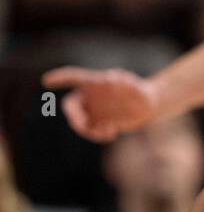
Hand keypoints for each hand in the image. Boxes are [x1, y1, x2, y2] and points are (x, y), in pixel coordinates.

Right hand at [42, 66, 160, 142]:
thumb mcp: (134, 86)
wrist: (148, 106)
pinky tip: (111, 134)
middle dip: (73, 116)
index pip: (73, 77)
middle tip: (83, 125)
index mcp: (93, 83)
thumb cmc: (140, 91)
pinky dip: (97, 135)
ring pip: (79, 122)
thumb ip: (123, 81)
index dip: (59, 78)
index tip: (47, 81)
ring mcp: (92, 110)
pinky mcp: (98, 122)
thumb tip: (108, 77)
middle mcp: (89, 97)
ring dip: (87, 130)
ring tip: (107, 133)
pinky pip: (90, 131)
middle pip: (70, 106)